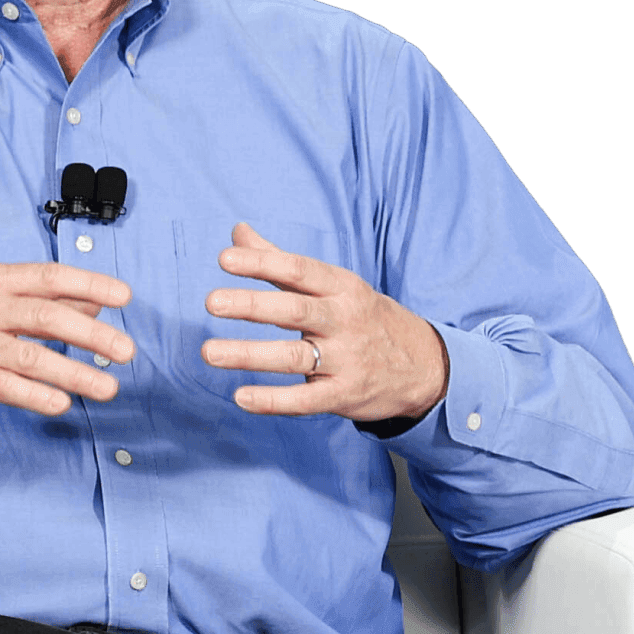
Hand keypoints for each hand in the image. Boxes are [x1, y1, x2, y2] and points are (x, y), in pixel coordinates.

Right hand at [0, 262, 134, 415]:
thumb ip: (38, 299)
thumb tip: (92, 302)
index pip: (50, 277)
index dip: (90, 284)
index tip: (124, 296)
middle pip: (47, 316)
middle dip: (93, 334)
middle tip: (126, 351)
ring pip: (31, 356)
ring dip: (75, 373)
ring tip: (108, 387)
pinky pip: (3, 386)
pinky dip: (35, 396)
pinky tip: (62, 405)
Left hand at [202, 223, 448, 421]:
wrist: (423, 364)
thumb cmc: (361, 315)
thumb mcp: (332, 283)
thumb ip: (279, 260)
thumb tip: (237, 232)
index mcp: (340, 287)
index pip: (298, 270)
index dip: (261, 263)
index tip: (224, 258)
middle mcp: (344, 320)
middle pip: (294, 312)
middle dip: (251, 306)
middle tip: (211, 302)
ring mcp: (347, 360)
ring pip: (294, 357)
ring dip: (249, 355)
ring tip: (209, 352)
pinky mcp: (346, 396)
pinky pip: (306, 401)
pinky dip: (273, 401)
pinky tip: (240, 397)